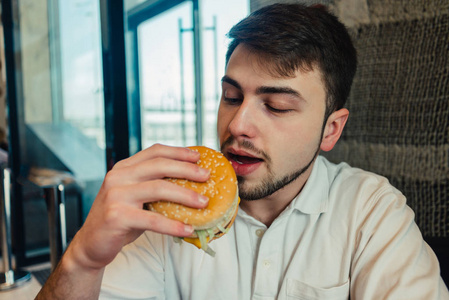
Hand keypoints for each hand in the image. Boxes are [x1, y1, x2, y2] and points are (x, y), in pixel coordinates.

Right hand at [65, 144, 209, 270]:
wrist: (91, 244)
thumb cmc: (120, 219)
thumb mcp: (135, 196)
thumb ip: (154, 185)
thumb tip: (192, 184)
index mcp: (124, 168)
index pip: (154, 152)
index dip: (178, 152)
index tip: (198, 156)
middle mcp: (118, 177)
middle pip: (159, 165)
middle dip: (187, 169)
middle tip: (207, 176)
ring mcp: (116, 195)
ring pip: (158, 188)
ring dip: (185, 195)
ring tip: (204, 202)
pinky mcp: (117, 216)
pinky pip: (152, 220)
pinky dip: (173, 225)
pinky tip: (188, 229)